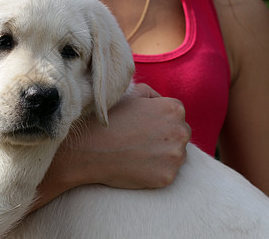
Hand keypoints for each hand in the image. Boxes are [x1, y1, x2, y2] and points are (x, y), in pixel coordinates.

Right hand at [48, 83, 189, 189]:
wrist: (89, 149)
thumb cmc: (108, 120)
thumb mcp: (130, 95)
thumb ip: (150, 94)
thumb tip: (159, 101)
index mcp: (174, 109)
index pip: (176, 115)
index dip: (159, 120)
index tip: (143, 126)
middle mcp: (181, 131)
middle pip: (180, 134)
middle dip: (165, 137)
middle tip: (140, 141)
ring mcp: (175, 156)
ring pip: (176, 155)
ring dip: (163, 155)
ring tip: (137, 153)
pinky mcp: (167, 177)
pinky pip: (167, 173)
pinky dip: (155, 172)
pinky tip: (136, 166)